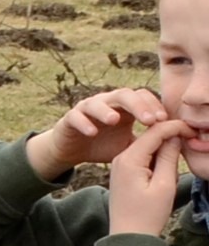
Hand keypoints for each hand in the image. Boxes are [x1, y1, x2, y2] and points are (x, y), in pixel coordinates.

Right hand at [29, 87, 166, 179]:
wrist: (73, 150)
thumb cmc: (103, 145)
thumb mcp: (130, 146)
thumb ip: (149, 142)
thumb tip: (175, 142)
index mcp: (124, 108)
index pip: (142, 97)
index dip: (154, 105)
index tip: (166, 121)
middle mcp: (106, 103)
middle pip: (123, 94)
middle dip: (138, 106)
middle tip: (150, 120)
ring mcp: (86, 109)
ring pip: (97, 102)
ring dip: (107, 110)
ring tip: (115, 120)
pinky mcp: (69, 118)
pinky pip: (75, 116)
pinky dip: (84, 122)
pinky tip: (91, 132)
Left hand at [107, 117, 190, 239]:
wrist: (128, 236)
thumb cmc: (148, 214)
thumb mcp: (164, 185)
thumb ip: (168, 157)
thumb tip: (174, 136)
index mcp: (129, 158)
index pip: (154, 131)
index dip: (175, 127)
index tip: (193, 129)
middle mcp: (121, 157)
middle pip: (149, 136)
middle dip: (169, 134)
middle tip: (190, 138)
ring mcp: (120, 164)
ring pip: (147, 146)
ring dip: (164, 147)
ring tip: (180, 153)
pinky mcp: (123, 172)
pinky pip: (142, 157)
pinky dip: (156, 157)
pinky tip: (168, 165)